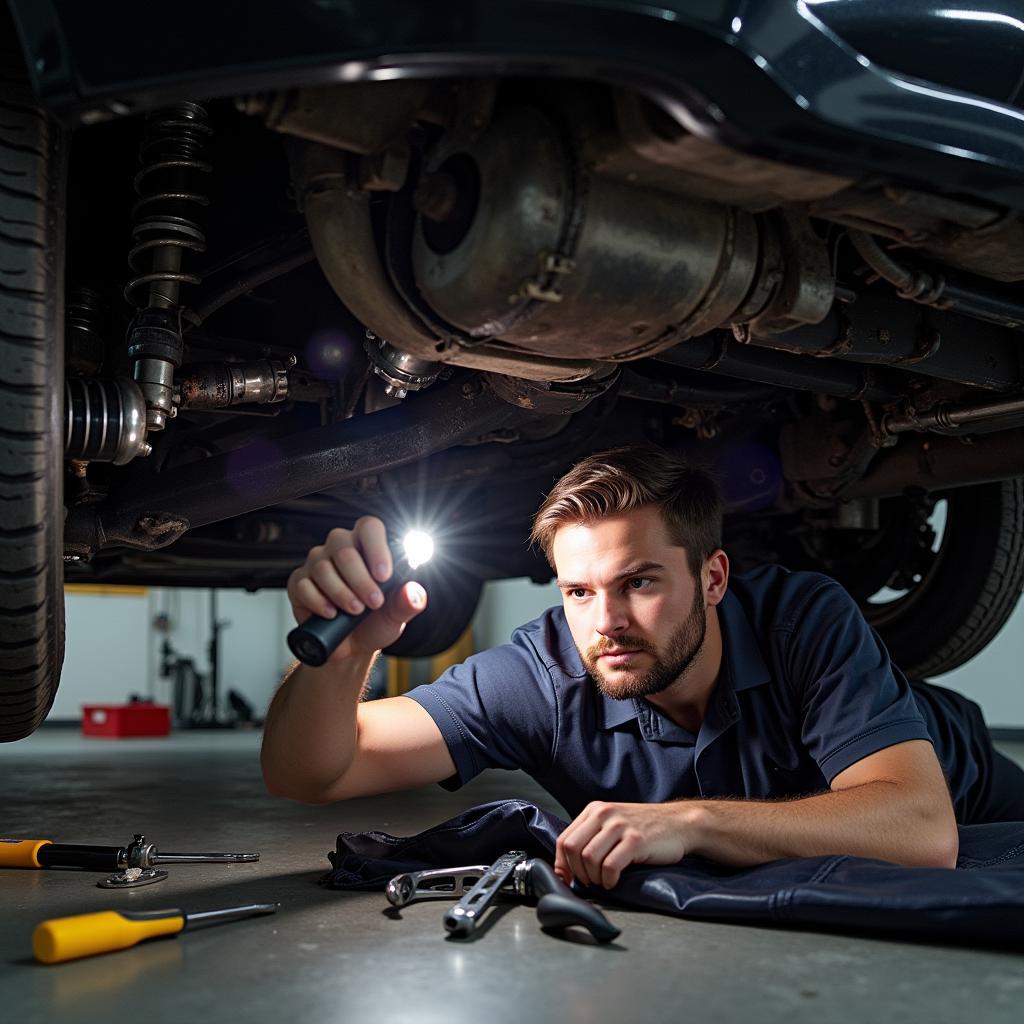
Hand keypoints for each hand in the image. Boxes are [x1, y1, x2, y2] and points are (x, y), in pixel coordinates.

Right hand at [286, 516, 427, 660]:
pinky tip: (331, 614)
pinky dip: (319, 602)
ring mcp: (316, 564)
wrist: (351, 648)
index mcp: (366, 546)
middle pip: (344, 550)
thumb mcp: (397, 616)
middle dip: (361, 580)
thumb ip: (409, 602)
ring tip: (355, 612)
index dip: (376, 548)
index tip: (384, 576)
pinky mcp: (299, 582)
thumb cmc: (375, 623)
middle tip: (373, 603)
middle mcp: (339, 548)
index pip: (369, 527)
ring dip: (342, 593)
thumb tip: (414, 592)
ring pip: (323, 568)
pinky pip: (304, 586)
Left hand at [554, 801, 693, 888]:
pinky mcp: (636, 840)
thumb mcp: (613, 824)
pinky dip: (609, 880)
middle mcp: (604, 814)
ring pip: (589, 858)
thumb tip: (566, 867)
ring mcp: (620, 826)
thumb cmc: (645, 829)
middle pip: (572, 849)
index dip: (562, 864)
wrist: (679, 823)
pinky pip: (610, 866)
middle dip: (578, 872)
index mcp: (594, 810)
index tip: (568, 880)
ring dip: (594, 878)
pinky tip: (615, 881)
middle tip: (590, 882)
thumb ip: (591, 838)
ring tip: (604, 881)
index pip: (564, 839)